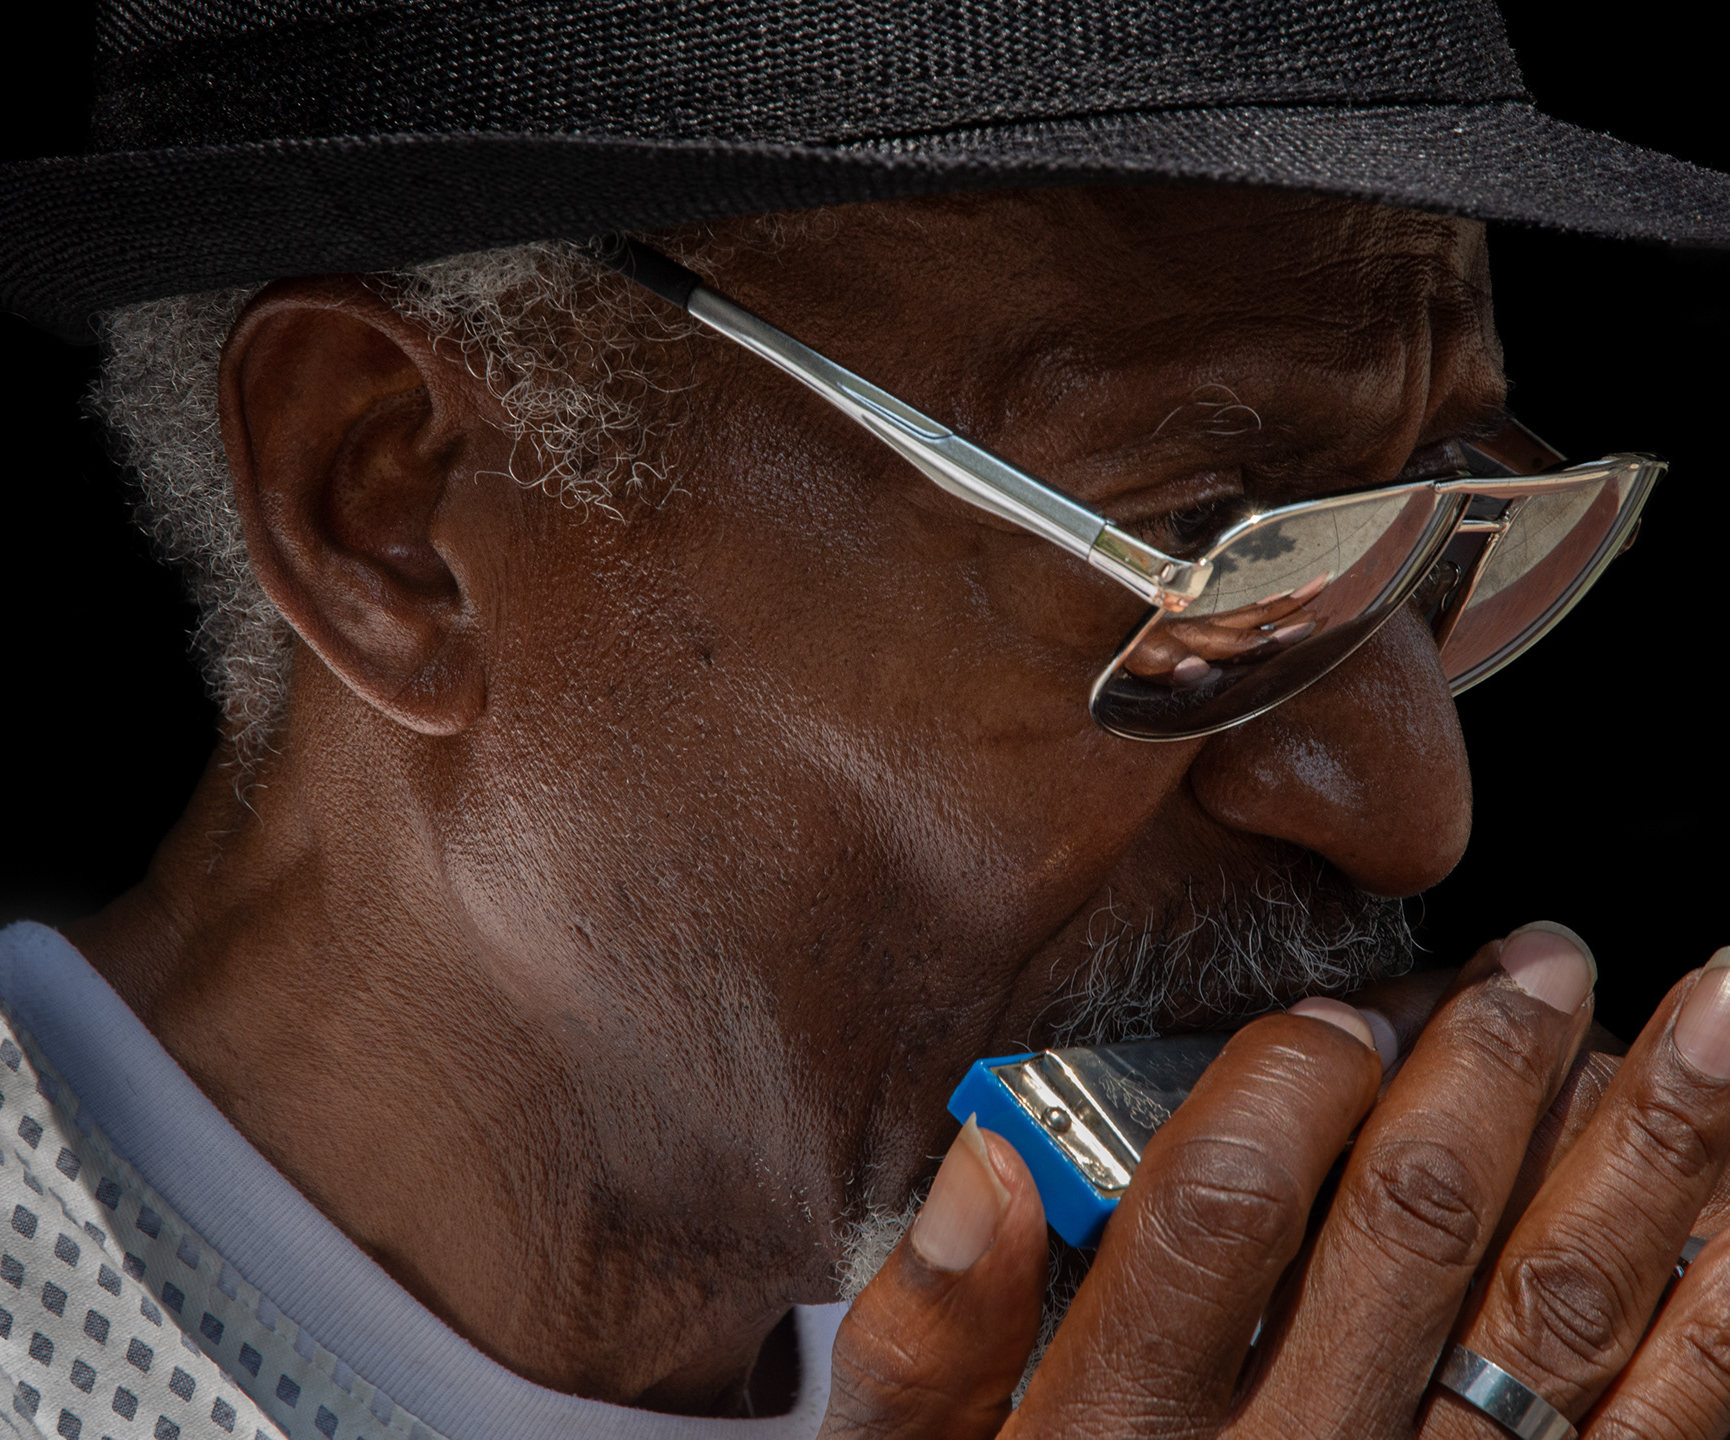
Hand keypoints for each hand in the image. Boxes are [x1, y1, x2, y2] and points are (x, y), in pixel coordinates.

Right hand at [821, 931, 1729, 1438]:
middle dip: (1495, 1072)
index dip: (1286, 1084)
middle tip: (1551, 956)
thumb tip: (989, 1161)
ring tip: (1723, 1011)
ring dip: (1657, 1153)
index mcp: (1123, 1436)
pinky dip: (1723, 1326)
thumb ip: (925, 1337)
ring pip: (1562, 1325)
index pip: (1214, 1209)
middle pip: (1411, 1233)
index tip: (1341, 1012)